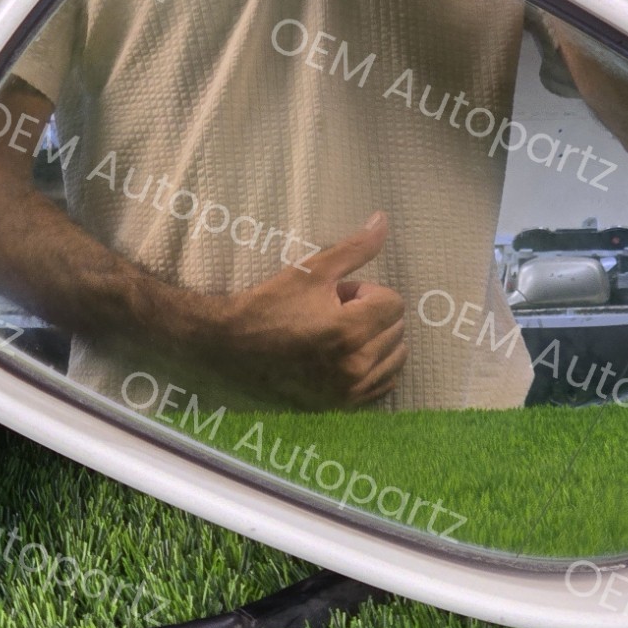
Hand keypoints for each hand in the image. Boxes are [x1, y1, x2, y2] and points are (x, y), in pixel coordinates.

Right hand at [204, 211, 407, 409]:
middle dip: (372, 315)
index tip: (338, 295)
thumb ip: (355, 248)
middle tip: (335, 313)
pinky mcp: (343, 406)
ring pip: (395, 358)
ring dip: (377, 341)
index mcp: (349, 329)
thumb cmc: (270, 305)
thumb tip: (383, 221)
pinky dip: (375, 368)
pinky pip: (384, 385)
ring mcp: (350, 390)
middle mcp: (355, 365)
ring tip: (341, 336)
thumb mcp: (311, 270)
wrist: (230, 349)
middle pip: (397, 329)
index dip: (367, 292)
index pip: (394, 303)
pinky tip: (347, 358)